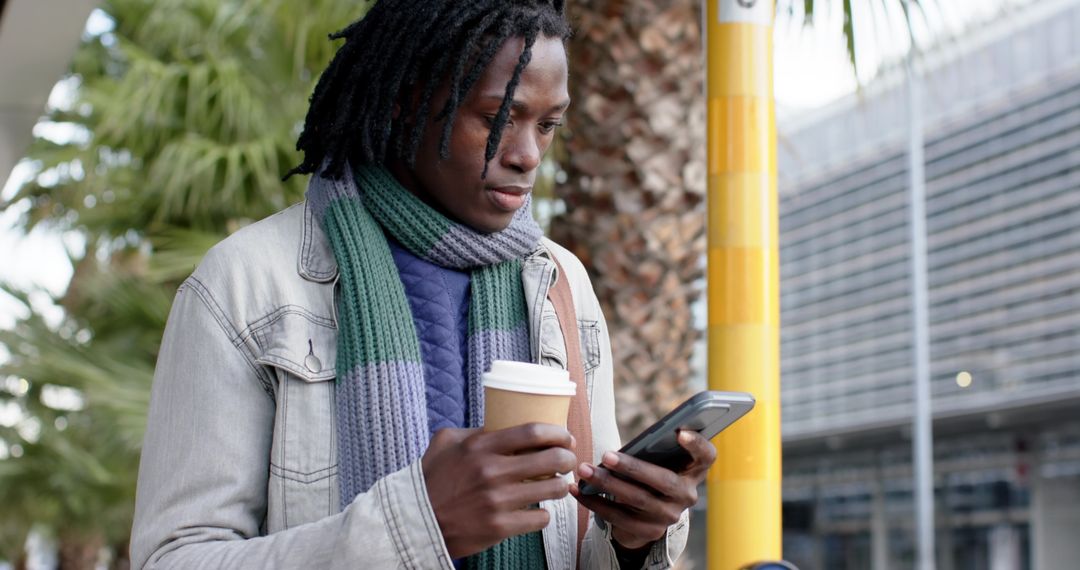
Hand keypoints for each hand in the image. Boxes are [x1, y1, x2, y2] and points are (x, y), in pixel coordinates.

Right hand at [422, 423, 577, 557]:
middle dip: (568, 458)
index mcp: (480, 447)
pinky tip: (537, 511)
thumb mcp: (446, 442)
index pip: (533, 432)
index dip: (557, 433)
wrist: (415, 521)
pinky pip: (540, 518)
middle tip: (568, 460)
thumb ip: (474, 432)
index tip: (565, 436)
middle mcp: (492, 472)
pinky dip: (543, 515)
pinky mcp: (500, 527)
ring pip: (552, 490)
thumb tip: (501, 424)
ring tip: (558, 485)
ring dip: (561, 486)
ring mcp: (497, 501)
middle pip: (551, 460)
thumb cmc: (431, 479)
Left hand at [569, 430, 715, 549]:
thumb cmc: (651, 472)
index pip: (706, 456)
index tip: (679, 432)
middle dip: (632, 468)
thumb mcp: (660, 460)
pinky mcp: (649, 531)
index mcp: (694, 470)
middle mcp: (687, 495)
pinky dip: (595, 503)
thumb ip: (653, 449)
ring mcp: (669, 515)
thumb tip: (626, 444)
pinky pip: (618, 517)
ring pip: (636, 499)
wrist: (648, 514)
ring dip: (607, 484)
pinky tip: (578, 490)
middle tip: (606, 455)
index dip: (696, 444)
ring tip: (585, 470)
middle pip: (663, 481)